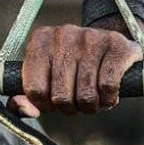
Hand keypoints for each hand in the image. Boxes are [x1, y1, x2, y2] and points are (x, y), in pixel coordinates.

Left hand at [9, 22, 142, 117]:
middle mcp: (64, 33)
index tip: (52, 103)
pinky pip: (108, 87)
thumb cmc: (72, 67)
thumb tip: (27, 111)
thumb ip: (28, 98)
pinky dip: (108, 99)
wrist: (110, 44)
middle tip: (75, 102)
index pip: (34, 90)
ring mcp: (91, 37)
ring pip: (86, 95)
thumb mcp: (46, 76)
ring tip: (92, 99)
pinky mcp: (116, 45)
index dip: (44, 105)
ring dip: (90, 107)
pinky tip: (108, 94)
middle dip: (69, 108)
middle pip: (60, 96)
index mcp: (40, 39)